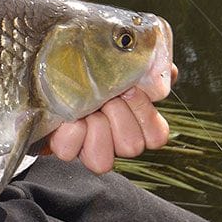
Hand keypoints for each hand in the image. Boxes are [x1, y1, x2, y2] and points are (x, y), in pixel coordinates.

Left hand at [48, 64, 176, 173]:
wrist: (54, 67)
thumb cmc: (94, 67)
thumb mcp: (123, 61)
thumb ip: (148, 66)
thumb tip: (168, 72)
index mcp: (136, 124)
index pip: (156, 136)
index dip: (144, 113)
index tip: (130, 89)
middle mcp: (115, 142)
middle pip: (132, 146)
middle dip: (118, 115)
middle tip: (107, 96)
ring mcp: (89, 148)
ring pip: (103, 161)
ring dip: (96, 128)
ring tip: (88, 108)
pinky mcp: (64, 147)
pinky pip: (68, 152)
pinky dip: (70, 133)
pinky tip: (69, 117)